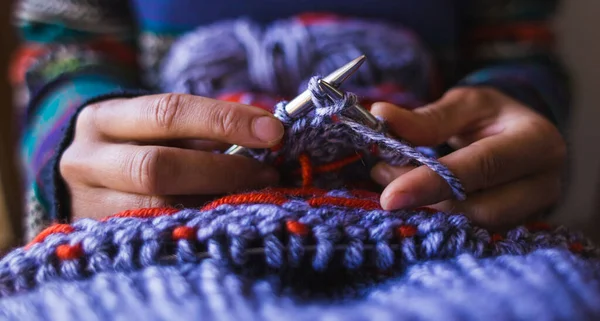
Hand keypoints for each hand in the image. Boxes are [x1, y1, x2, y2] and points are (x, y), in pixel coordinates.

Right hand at [60, 93, 283, 219]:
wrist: (82, 183)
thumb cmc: (135, 149)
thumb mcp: (156, 130)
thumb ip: (201, 132)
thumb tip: (264, 136)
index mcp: (104, 119)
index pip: (169, 112)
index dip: (224, 120)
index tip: (272, 131)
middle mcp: (87, 160)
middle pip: (158, 166)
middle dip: (223, 170)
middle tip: (267, 173)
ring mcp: (87, 204)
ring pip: (158, 208)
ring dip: (216, 202)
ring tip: (252, 197)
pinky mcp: (99, 238)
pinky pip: (158, 234)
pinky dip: (199, 225)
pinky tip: (225, 218)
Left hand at [370, 87, 565, 228]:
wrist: (520, 139)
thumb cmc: (493, 117)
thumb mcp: (465, 105)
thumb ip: (427, 117)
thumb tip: (381, 115)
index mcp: (537, 142)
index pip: (482, 167)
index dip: (432, 182)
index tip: (390, 197)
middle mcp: (543, 183)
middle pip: (481, 209)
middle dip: (426, 201)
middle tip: (384, 182)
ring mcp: (532, 214)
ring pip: (473, 228)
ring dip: (427, 212)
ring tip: (394, 187)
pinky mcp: (514, 230)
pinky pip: (471, 235)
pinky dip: (436, 221)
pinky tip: (413, 203)